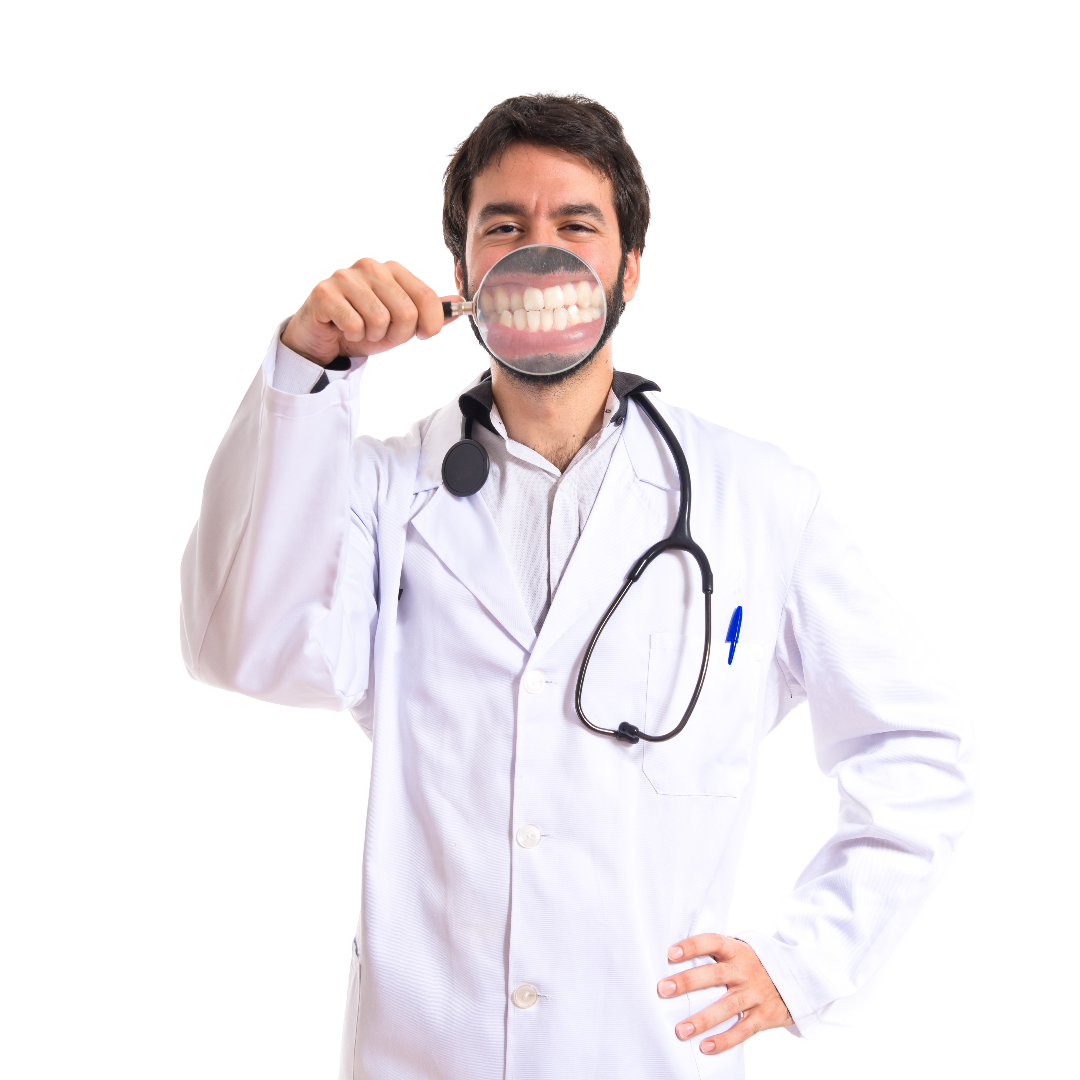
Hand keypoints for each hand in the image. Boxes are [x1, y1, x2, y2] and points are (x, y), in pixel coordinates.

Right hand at [281, 257, 460, 365]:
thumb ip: (429, 312)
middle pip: (406, 312)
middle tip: (383, 335)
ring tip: (363, 331)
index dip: (431, 323)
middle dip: (399, 334)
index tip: (424, 335)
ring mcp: (345, 277)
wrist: (325, 338)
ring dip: (374, 336)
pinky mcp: (325, 293)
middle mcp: (369, 267)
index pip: (425, 295)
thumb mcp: (402, 323)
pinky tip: (345, 330)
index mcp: (391, 269)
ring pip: (380, 320)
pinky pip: (355, 324)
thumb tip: (459, 304)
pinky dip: (354, 336)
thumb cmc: (364, 327)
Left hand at [657, 934, 792, 1055]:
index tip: (671, 954)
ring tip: (681, 1030)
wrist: (800, 978)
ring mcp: (756, 993)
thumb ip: (718, 952)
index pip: (712, 942)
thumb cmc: (757, 964)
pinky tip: (705, 1046)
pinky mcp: (765, 1016)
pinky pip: (743, 1030)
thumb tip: (679, 953)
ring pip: (727, 1007)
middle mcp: (746, 970)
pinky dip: (724, 1040)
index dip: (692, 946)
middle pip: (714, 975)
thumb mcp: (742, 951)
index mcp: (737, 951)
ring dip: (703, 1019)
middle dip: (688, 982)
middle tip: (663, 989)